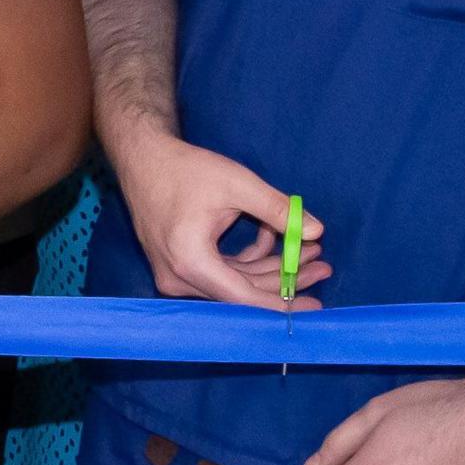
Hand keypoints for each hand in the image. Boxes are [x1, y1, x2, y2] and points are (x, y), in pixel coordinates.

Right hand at [109, 128, 328, 308]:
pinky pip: (220, 271)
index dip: (283, 302)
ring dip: (269, 267)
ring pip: (233, 281)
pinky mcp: (177, 265)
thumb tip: (316, 231)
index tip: (316, 307)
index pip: (244, 296)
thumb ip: (277, 210)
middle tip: (322, 265)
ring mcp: (175, 273)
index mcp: (191, 261)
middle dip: (284, 278)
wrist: (142, 158)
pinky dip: (247, 259)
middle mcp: (179, 277)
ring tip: (306, 249)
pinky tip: (271, 236)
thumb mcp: (237, 185)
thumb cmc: (185, 169)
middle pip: (241, 291)